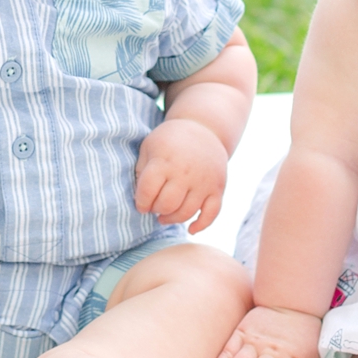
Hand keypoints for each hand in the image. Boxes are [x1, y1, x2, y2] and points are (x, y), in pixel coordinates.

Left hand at [134, 116, 227, 234]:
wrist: (204, 128)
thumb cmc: (170, 141)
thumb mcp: (149, 147)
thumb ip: (141, 171)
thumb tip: (140, 199)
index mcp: (164, 160)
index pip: (147, 191)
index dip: (140, 202)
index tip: (141, 203)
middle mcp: (185, 172)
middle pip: (167, 204)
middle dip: (156, 210)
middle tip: (154, 207)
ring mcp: (204, 181)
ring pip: (186, 212)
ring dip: (172, 219)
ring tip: (165, 216)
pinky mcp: (218, 187)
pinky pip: (212, 213)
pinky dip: (201, 225)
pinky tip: (191, 229)